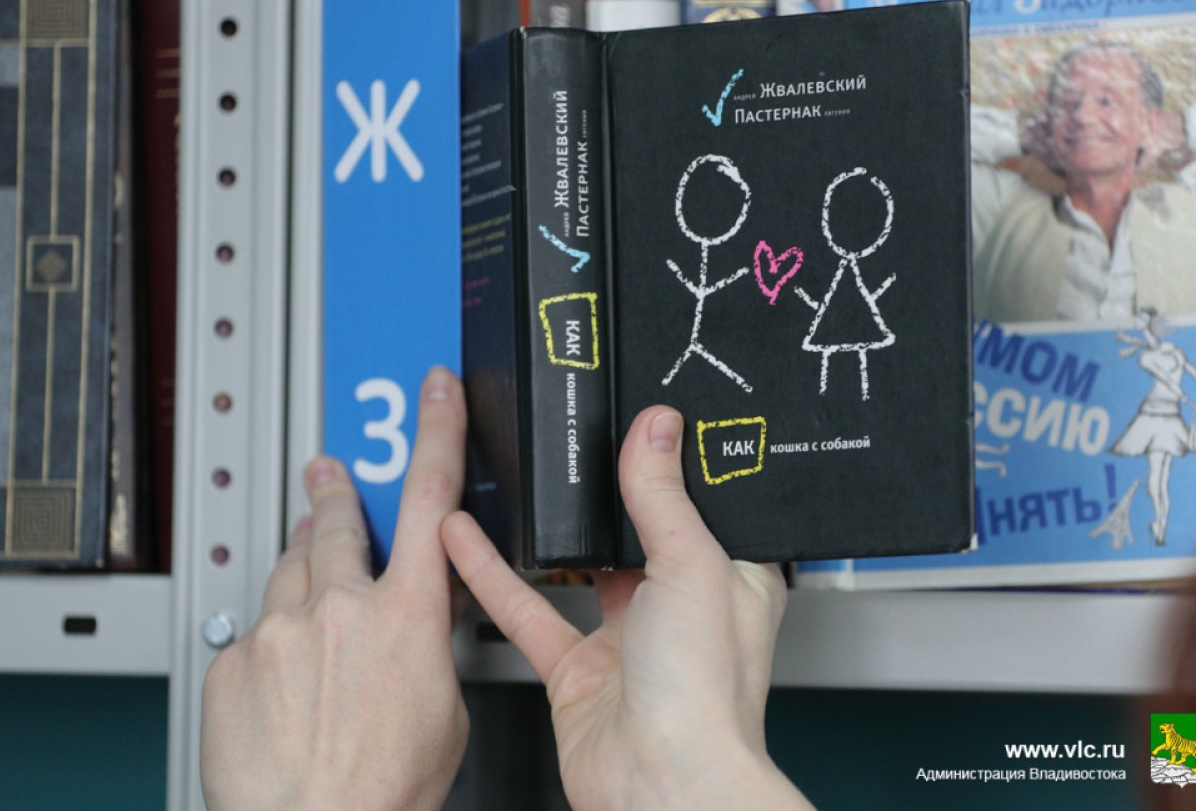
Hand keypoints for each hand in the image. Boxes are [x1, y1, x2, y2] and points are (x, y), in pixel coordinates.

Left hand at [200, 367, 469, 809]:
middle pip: (335, 523)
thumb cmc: (385, 789)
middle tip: (328, 474)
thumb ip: (428, 643)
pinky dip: (268, 640)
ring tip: (308, 585)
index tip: (437, 390)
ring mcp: (279, 631)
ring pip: (288, 571)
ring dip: (300, 569)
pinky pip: (252, 630)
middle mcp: (340, 608)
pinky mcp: (232, 661)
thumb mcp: (445, 709)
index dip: (438, 432)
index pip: (430, 498)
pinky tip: (280, 675)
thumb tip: (420, 621)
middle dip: (334, 495)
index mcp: (408, 614)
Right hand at [442, 407, 812, 809]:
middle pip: (635, 534)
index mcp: (731, 580)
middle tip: (570, 442)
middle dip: (602, 495)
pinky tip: (464, 540)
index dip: (675, 466)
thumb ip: (662, 495)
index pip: (702, 505)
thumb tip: (656, 429)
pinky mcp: (577, 672)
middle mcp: (680, 609)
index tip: (643, 421)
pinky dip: (492, 575)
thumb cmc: (706, 695)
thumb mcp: (691, 565)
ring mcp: (627, 641)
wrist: (662, 787)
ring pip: (574, 571)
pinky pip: (528, 612)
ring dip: (542, 532)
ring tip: (514, 479)